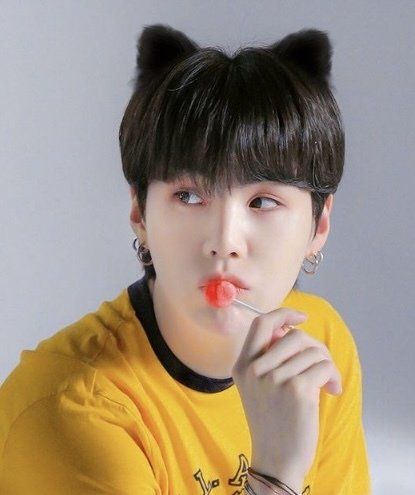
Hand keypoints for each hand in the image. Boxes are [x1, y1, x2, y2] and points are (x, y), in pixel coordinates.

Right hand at [232, 308, 341, 492]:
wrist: (276, 459)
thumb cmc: (272, 422)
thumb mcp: (258, 387)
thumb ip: (269, 358)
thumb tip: (291, 331)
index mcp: (242, 365)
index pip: (261, 324)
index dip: (283, 313)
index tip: (302, 317)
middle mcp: (255, 369)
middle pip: (293, 335)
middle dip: (315, 346)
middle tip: (322, 364)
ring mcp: (274, 379)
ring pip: (312, 351)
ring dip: (327, 364)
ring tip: (328, 382)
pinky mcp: (296, 390)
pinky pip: (323, 366)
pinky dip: (333, 375)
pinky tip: (332, 390)